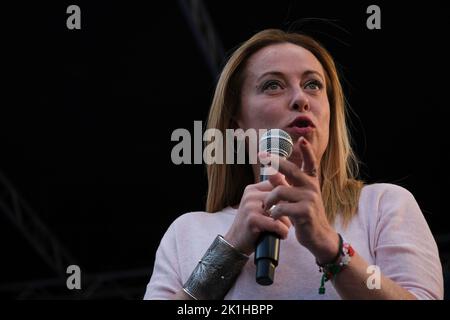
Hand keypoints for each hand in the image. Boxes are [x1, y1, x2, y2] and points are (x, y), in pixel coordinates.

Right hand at [224, 180, 291, 255]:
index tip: (290, 208)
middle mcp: (250, 195)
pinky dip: (283, 232)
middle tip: (288, 222)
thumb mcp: (259, 206)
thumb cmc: (252, 224)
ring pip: (280, 211)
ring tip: (283, 230)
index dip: (287, 197)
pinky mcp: (252, 219)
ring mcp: (250, 206)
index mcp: (252, 189)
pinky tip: (281, 235)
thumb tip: (292, 185)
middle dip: (289, 211)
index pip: (278, 184)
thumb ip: (271, 196)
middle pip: (281, 198)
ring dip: (287, 223)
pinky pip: (276, 224)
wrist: (235, 242)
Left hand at [263, 137, 338, 264]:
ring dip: (269, 200)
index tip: (302, 139)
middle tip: (262, 156)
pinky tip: (274, 217)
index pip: (311, 163)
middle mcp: (312, 187)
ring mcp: (310, 199)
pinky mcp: (305, 212)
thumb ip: (284, 184)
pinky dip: (274, 212)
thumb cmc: (304, 214)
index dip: (307, 151)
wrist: (317, 236)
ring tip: (267, 207)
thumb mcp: (295, 198)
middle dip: (275, 162)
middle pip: (291, 170)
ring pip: (280, 191)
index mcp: (311, 181)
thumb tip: (271, 172)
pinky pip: (282, 207)